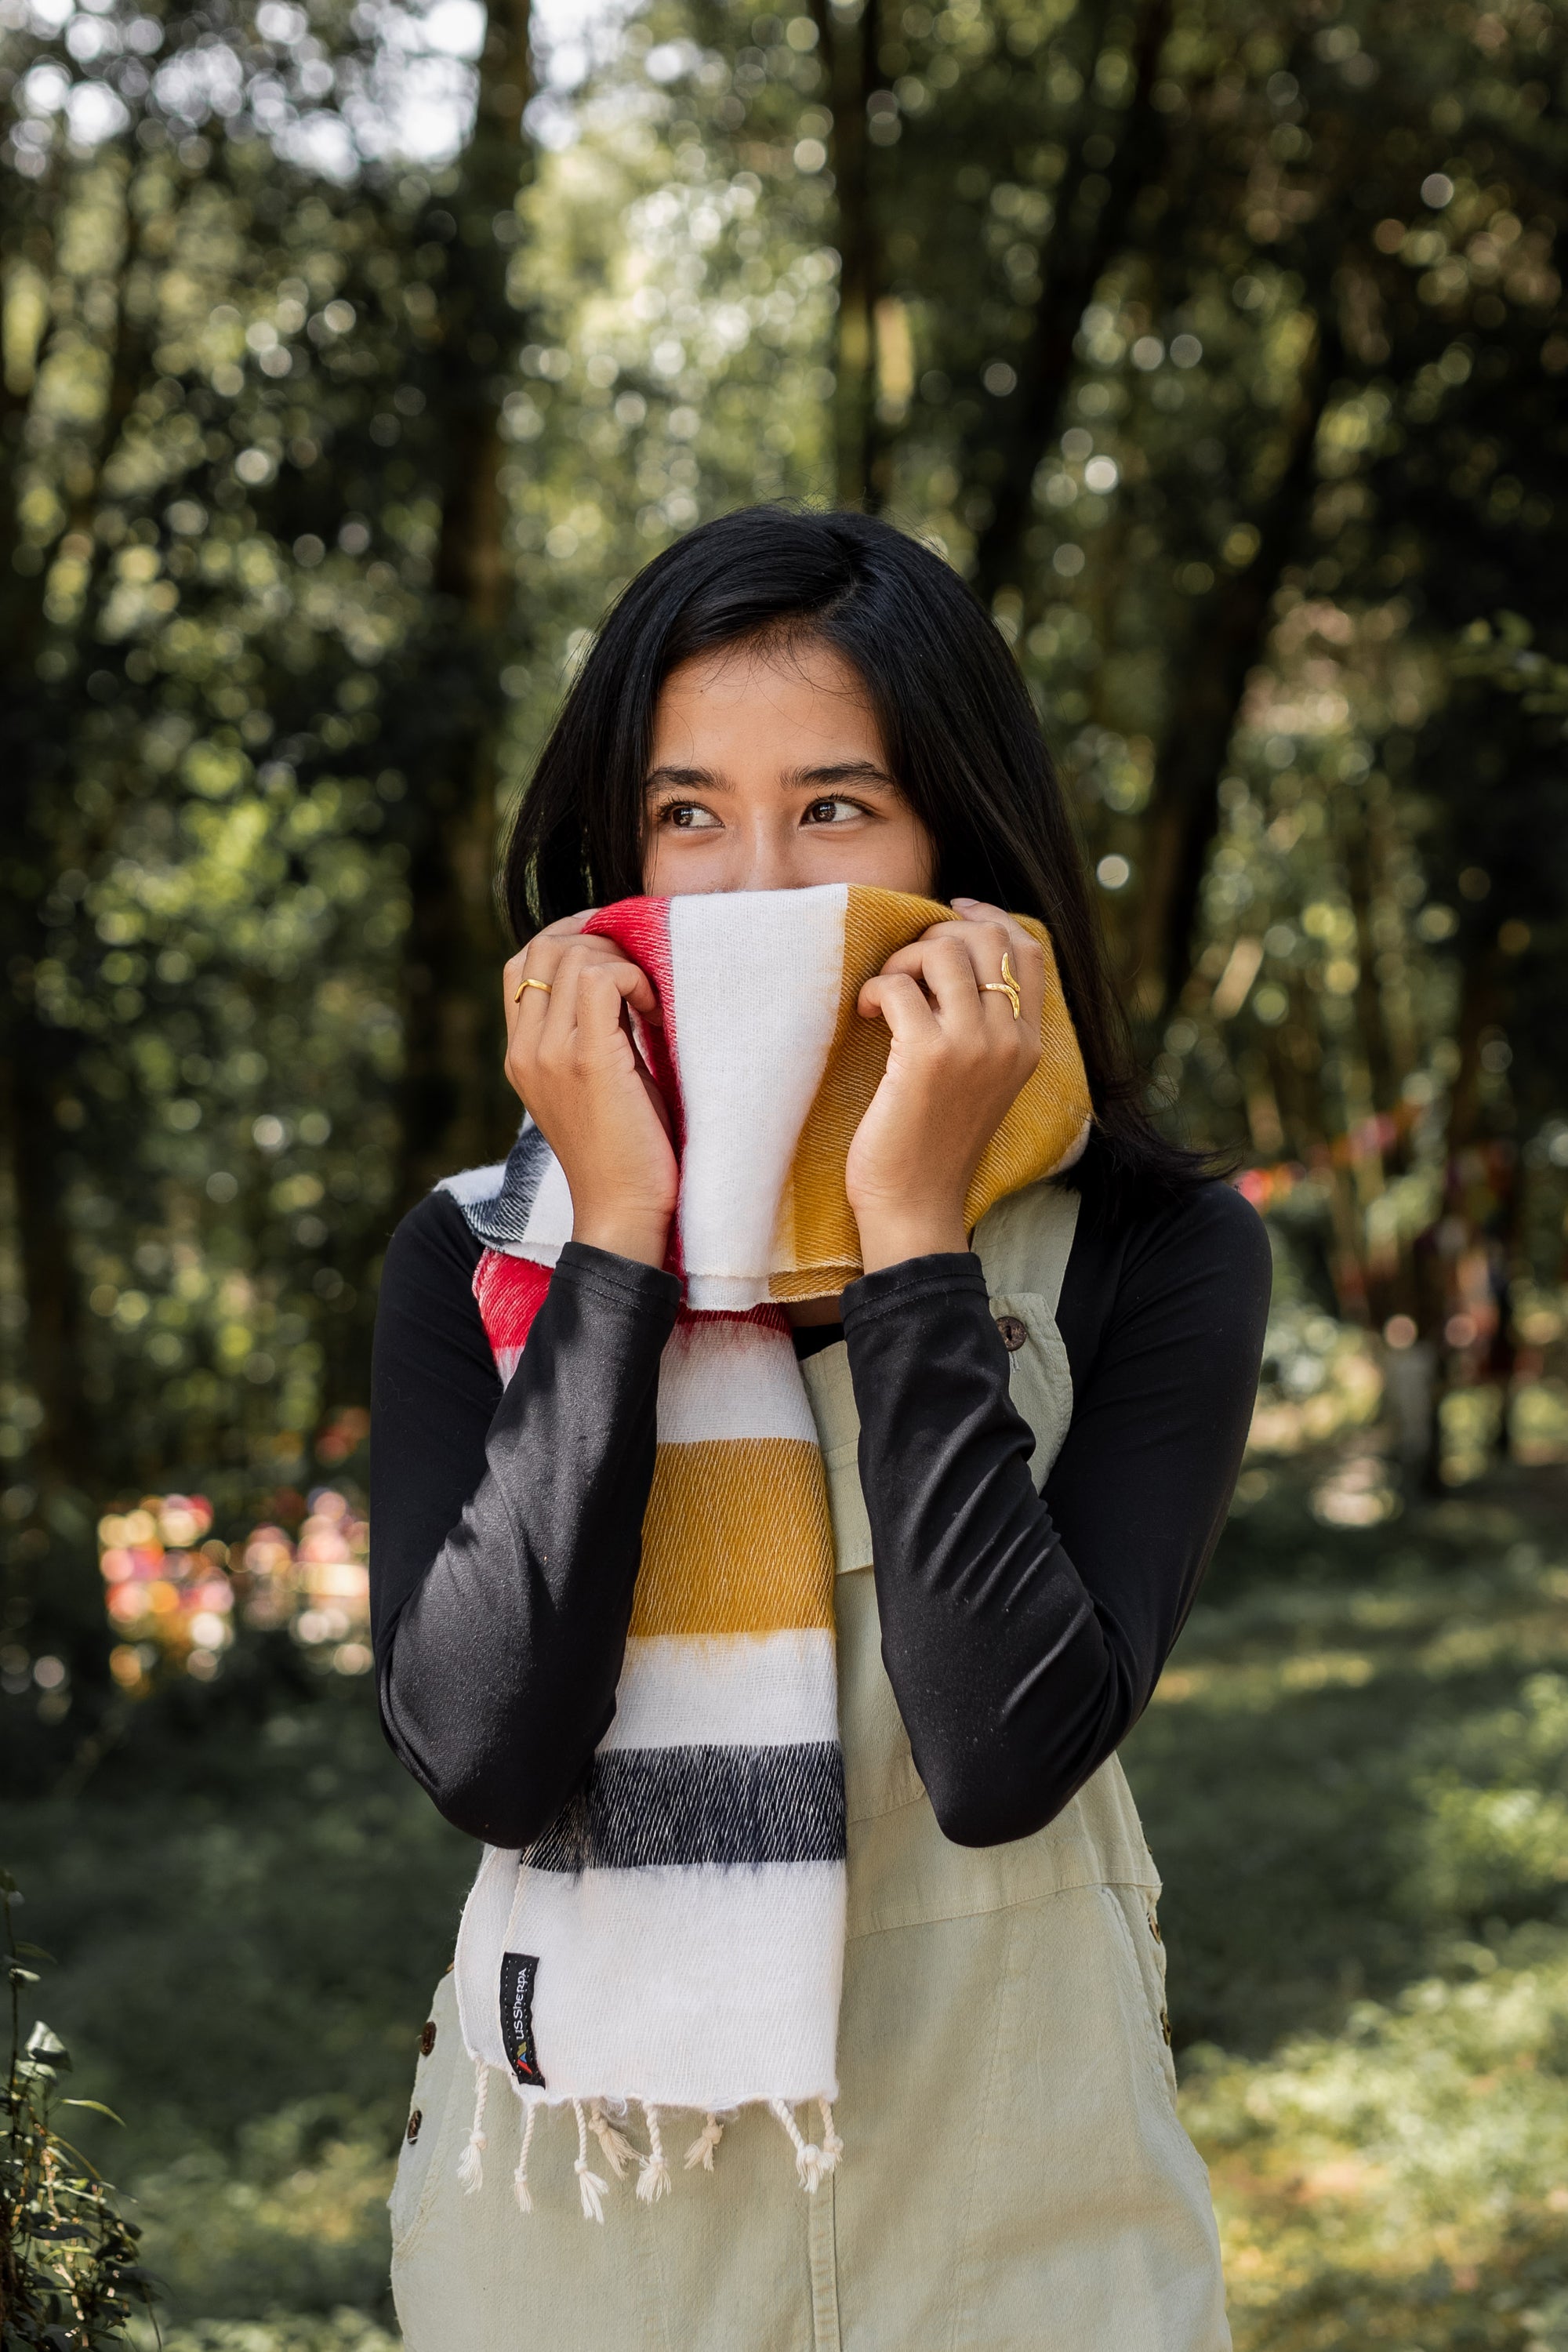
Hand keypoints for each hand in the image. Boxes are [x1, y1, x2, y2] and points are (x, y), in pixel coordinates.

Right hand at [502, 915, 677, 1267]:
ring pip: (573, 955)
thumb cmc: (623, 1153)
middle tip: (639, 969)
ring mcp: (551, 1054)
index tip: (615, 953)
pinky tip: (654, 1015)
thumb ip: (587, 1037)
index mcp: (520, 1055)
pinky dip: (635, 980)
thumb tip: (619, 985)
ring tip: (649, 1001)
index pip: (521, 964)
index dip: (569, 941)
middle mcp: (525, 1050)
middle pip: (544, 947)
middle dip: (598, 940)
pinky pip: (604, 979)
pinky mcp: (589, 1061)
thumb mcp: (591, 1086)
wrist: (622, 1213)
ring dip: (621, 962)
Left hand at [845, 899, 1044, 1271]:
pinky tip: (866, 1014)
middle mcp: (1010, 1039)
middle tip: (904, 969)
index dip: (989, 916)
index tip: (951, 912)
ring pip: (942, 952)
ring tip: (885, 994)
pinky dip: (874, 988)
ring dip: (902, 960)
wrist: (917, 1206)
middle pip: (986, 939)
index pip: (1028, 950)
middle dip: (935, 937)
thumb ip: (981, 1029)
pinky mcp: (927, 1056)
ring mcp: (973, 1046)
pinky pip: (897, 986)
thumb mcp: (979, 1082)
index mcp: (1029, 1044)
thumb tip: (949, 962)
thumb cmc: (934, 1145)